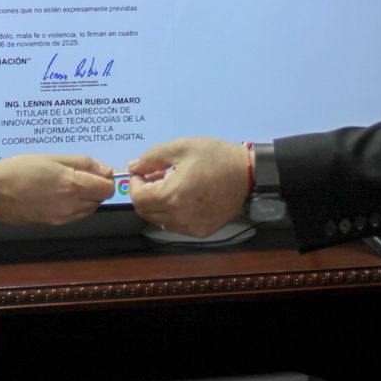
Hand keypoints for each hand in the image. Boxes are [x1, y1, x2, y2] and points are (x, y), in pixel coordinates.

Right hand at [0, 154, 115, 225]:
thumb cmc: (18, 170)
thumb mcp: (53, 158)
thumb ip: (83, 163)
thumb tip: (105, 170)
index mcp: (73, 185)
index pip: (107, 188)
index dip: (104, 178)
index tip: (94, 171)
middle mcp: (71, 205)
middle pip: (100, 199)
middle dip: (95, 187)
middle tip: (76, 175)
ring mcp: (63, 218)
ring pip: (89, 209)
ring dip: (85, 197)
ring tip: (64, 184)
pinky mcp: (53, 224)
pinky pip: (74, 215)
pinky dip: (73, 206)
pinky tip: (56, 195)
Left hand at [127, 137, 249, 237]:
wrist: (248, 174)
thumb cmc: (215, 157)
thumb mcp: (181, 148)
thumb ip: (152, 158)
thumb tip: (133, 167)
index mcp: (172, 196)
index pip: (137, 198)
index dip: (135, 184)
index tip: (143, 172)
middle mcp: (178, 217)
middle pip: (145, 211)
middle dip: (145, 193)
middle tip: (157, 176)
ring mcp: (190, 227)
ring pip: (159, 219)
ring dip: (158, 204)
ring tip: (173, 185)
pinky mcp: (201, 232)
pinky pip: (175, 225)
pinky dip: (172, 212)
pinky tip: (185, 197)